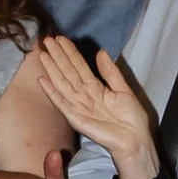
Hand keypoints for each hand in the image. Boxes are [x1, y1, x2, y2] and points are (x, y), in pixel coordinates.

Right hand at [34, 35, 158, 178]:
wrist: (135, 139)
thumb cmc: (131, 118)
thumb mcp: (123, 90)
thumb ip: (110, 72)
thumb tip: (100, 52)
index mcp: (95, 88)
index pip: (79, 66)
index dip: (70, 53)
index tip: (60, 39)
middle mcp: (84, 95)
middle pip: (68, 72)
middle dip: (57, 56)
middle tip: (46, 40)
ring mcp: (78, 106)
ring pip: (62, 83)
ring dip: (52, 69)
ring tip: (42, 54)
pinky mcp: (75, 117)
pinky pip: (62, 103)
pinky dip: (52, 92)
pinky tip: (43, 80)